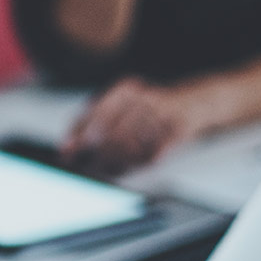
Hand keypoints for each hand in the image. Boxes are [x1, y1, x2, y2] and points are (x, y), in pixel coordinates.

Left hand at [64, 77, 206, 173]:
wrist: (195, 102)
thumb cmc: (151, 107)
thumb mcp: (123, 104)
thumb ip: (94, 119)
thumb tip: (67, 145)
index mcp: (125, 90)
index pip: (94, 113)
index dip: (76, 135)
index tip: (65, 151)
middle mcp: (143, 98)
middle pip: (109, 132)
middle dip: (93, 153)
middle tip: (83, 167)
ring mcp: (162, 113)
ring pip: (128, 146)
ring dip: (112, 163)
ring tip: (104, 170)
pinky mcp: (178, 130)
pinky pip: (150, 154)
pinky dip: (134, 165)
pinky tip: (125, 168)